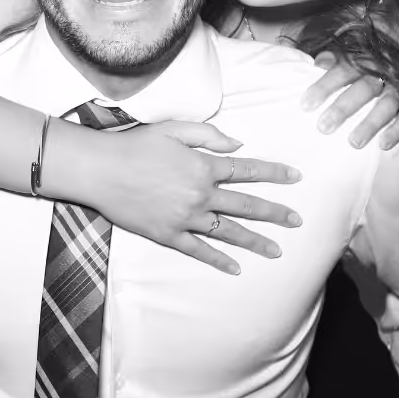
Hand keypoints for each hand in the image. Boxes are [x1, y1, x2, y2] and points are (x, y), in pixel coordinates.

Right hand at [47, 119, 301, 275]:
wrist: (101, 170)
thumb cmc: (135, 144)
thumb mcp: (173, 129)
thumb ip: (208, 135)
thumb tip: (238, 144)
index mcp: (203, 167)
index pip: (247, 171)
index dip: (273, 173)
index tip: (295, 178)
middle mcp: (200, 196)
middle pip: (246, 206)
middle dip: (275, 213)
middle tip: (297, 221)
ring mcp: (185, 218)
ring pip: (228, 232)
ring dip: (255, 241)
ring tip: (277, 250)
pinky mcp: (168, 235)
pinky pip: (198, 250)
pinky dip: (218, 260)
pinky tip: (235, 268)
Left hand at [300, 51, 398, 149]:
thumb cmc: (367, 69)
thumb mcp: (353, 59)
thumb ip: (334, 60)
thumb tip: (317, 63)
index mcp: (364, 61)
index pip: (342, 71)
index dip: (324, 86)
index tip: (305, 105)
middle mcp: (384, 73)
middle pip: (363, 88)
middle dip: (343, 108)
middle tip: (323, 128)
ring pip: (387, 105)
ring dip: (370, 124)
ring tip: (353, 143)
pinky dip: (396, 131)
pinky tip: (383, 145)